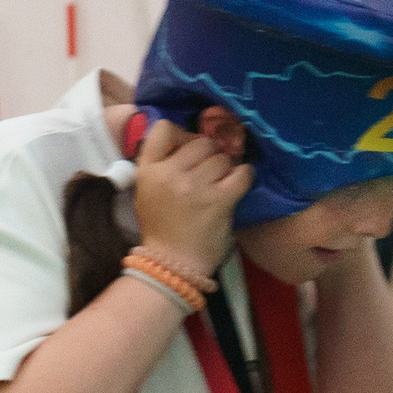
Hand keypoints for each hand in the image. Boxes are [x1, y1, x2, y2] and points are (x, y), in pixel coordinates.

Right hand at [132, 115, 251, 279]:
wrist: (173, 264)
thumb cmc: (162, 228)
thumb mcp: (148, 191)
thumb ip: (162, 164)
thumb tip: (189, 140)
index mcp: (148, 170)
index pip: (164, 129)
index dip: (183, 134)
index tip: (190, 149)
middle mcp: (169, 173)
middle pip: (200, 142)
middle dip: (209, 155)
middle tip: (210, 172)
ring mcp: (194, 186)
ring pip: (222, 158)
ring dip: (226, 169)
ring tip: (221, 184)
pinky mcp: (219, 200)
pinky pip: (241, 174)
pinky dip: (245, 176)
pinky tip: (240, 182)